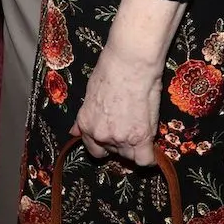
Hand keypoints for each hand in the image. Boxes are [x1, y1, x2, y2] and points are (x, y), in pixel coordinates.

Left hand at [75, 40, 164, 165]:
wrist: (130, 63)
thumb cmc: (111, 70)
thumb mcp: (89, 94)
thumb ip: (85, 118)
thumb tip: (74, 132)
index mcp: (87, 123)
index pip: (94, 149)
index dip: (105, 144)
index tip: (113, 138)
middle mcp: (101, 134)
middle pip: (113, 153)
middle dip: (120, 144)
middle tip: (129, 126)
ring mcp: (120, 138)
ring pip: (129, 156)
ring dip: (135, 146)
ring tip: (140, 126)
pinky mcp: (141, 137)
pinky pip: (145, 160)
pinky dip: (149, 157)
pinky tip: (150, 146)